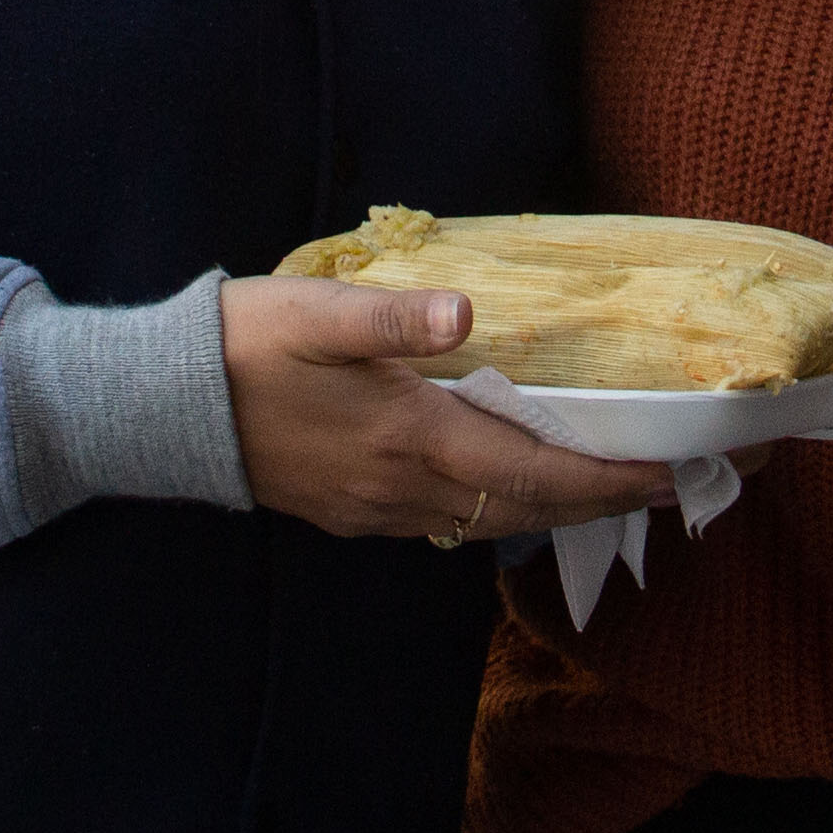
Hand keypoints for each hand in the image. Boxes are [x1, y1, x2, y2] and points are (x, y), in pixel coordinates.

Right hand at [217, 277, 673, 541]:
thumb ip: (397, 318)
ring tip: (606, 485)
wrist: (162, 406)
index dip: (608, 479)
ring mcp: (375, 509)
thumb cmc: (245, 344)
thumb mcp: (320, 311)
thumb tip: (466, 313)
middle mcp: (401, 487)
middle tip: (667, 486)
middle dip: (599, 500)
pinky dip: (496, 506)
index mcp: (409, 435)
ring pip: (487, 520)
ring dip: (552, 508)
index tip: (670, 474)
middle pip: (524, 507)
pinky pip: (445, 521)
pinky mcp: (351, 513)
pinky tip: (509, 483)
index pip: (533, 471)